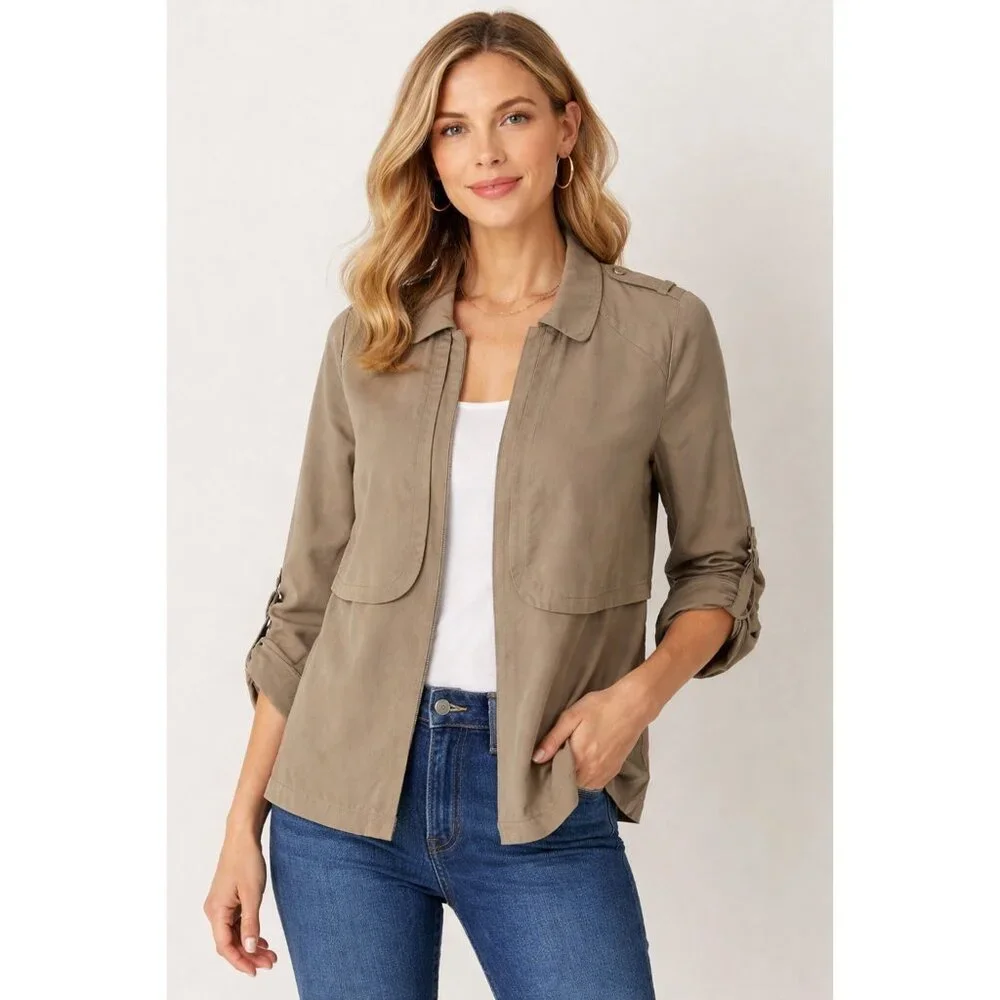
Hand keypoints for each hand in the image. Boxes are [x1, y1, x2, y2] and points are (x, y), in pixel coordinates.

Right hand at [203, 829, 278, 976]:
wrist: (243, 837)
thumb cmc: (246, 860)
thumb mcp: (252, 894)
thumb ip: (251, 923)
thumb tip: (249, 949)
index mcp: (216, 911)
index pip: (225, 946)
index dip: (240, 961)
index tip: (256, 971)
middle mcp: (214, 910)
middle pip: (229, 942)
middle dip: (248, 955)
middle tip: (269, 963)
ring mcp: (220, 905)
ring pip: (233, 934)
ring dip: (250, 945)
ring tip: (269, 954)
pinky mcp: (228, 900)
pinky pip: (236, 923)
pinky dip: (248, 932)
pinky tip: (261, 939)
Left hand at [531, 674, 651, 787]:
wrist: (632, 705)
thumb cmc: (601, 707)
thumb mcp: (571, 717)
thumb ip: (553, 739)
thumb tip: (536, 759)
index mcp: (579, 759)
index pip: (557, 778)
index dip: (548, 771)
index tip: (543, 762)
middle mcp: (593, 772)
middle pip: (570, 784)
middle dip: (561, 774)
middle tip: (556, 756)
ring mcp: (605, 773)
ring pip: (583, 785)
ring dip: (575, 776)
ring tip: (570, 757)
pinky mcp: (615, 769)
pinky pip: (596, 782)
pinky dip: (588, 775)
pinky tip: (585, 759)